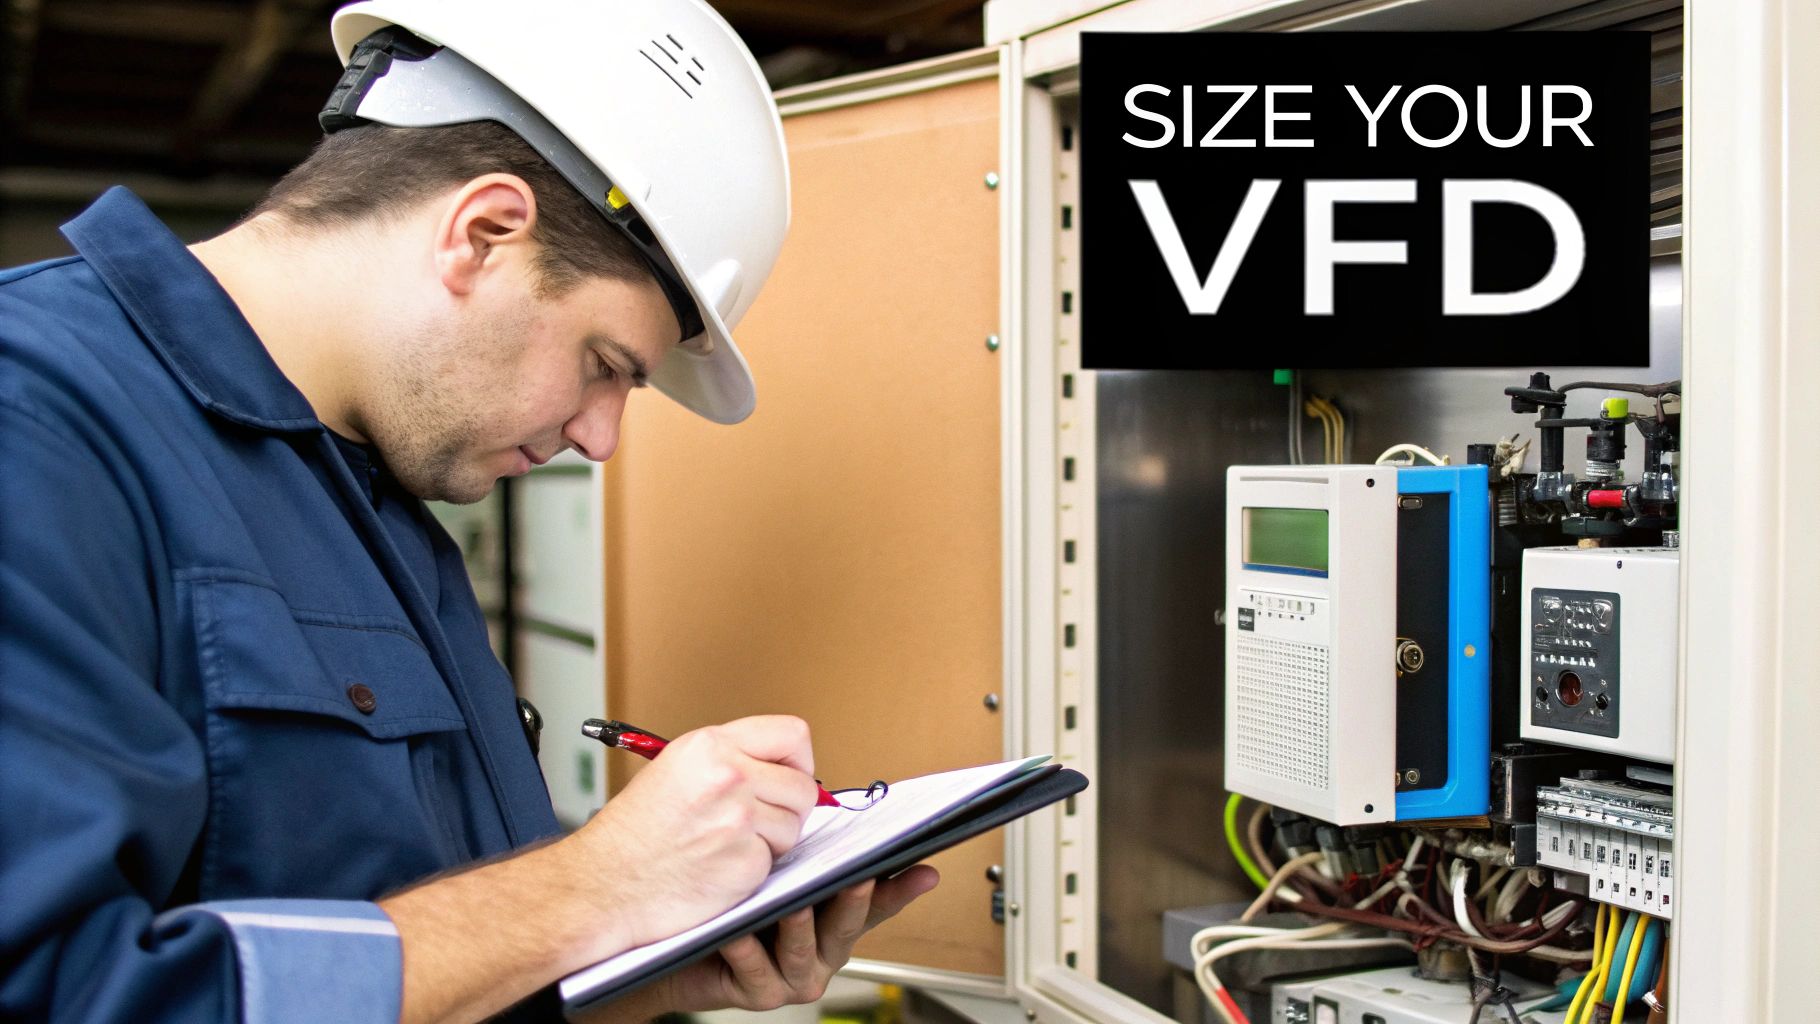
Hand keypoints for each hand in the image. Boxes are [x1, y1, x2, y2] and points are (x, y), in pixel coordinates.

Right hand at [569, 716, 821, 956]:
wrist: (604, 884)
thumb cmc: (634, 831)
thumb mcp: (676, 769)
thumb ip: (730, 759)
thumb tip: (784, 768)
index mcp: (711, 746)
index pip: (793, 735)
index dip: (797, 760)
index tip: (789, 775)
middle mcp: (729, 777)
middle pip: (802, 786)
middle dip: (788, 807)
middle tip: (759, 820)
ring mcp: (739, 821)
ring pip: (794, 826)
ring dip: (772, 840)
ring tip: (728, 844)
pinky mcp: (745, 863)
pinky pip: (774, 861)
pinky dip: (752, 868)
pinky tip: (718, 867)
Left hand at [581, 865, 940, 1022]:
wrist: (675, 947)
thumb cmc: (728, 901)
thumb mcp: (773, 868)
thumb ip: (805, 846)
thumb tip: (822, 799)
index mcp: (829, 916)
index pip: (876, 900)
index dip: (900, 887)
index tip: (924, 871)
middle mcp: (819, 948)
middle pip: (848, 926)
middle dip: (855, 902)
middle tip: (858, 879)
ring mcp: (791, 974)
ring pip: (803, 951)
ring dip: (800, 928)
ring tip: (794, 905)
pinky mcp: (758, 993)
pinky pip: (754, 971)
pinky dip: (748, 951)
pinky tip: (736, 933)